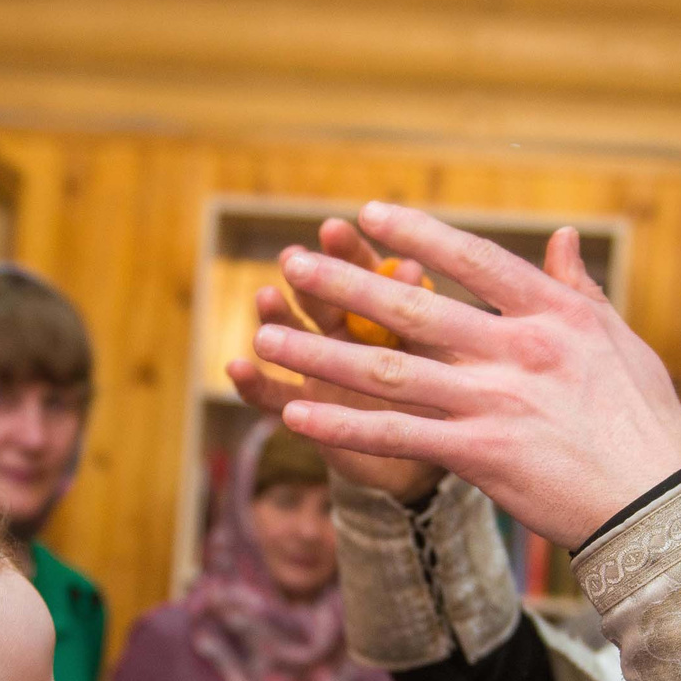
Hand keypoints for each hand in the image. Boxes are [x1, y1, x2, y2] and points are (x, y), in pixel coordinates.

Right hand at [227, 217, 444, 503]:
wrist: (430, 451)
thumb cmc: (444, 393)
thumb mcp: (440, 353)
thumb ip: (424, 313)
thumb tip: (414, 264)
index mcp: (383, 310)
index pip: (363, 271)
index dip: (348, 252)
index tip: (334, 230)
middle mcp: (345, 332)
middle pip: (322, 298)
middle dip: (308, 277)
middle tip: (293, 257)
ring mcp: (320, 369)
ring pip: (292, 339)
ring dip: (276, 319)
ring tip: (264, 299)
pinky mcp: (304, 408)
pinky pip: (273, 396)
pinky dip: (253, 384)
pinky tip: (235, 369)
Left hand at [249, 202, 680, 547]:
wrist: (658, 504)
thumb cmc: (645, 423)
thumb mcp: (618, 342)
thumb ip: (578, 290)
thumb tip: (561, 238)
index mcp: (553, 314)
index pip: (472, 260)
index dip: (416, 235)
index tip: (368, 216)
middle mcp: (518, 349)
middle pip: (412, 307)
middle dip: (343, 284)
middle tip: (291, 261)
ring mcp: (495, 401)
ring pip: (388, 369)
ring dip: (319, 350)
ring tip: (262, 333)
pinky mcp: (480, 453)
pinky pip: (395, 435)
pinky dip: (341, 423)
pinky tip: (294, 411)